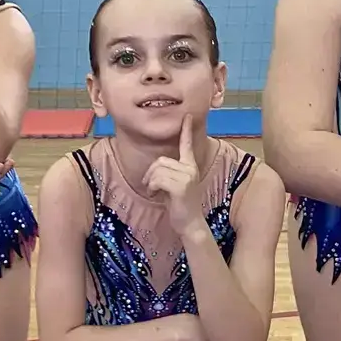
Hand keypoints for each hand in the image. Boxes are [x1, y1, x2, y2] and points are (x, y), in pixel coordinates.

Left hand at [144, 114, 208, 236]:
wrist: (189, 224)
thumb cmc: (179, 205)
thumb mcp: (174, 185)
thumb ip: (169, 172)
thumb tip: (155, 168)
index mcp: (190, 166)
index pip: (186, 145)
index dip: (186, 130)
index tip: (186, 116)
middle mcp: (190, 168)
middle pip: (160, 160)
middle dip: (151, 173)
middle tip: (151, 187)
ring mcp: (187, 176)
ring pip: (157, 170)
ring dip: (150, 182)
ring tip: (154, 192)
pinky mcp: (181, 186)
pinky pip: (157, 179)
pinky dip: (151, 187)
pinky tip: (156, 196)